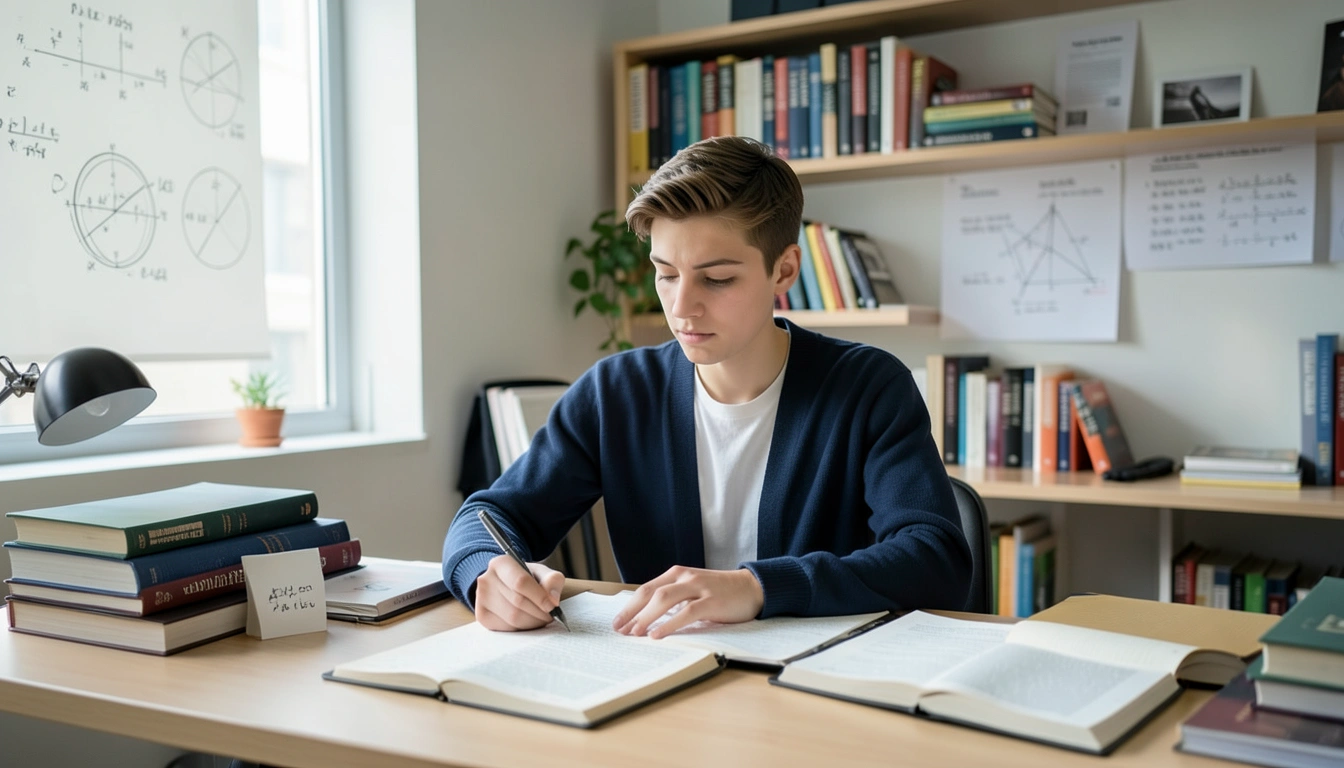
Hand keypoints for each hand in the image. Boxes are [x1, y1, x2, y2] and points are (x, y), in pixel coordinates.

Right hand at [474, 556, 564, 631]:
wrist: (505, 585)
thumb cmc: (526, 578)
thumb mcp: (541, 573)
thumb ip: (552, 580)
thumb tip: (553, 599)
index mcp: (501, 563)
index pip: (520, 582)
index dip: (539, 597)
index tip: (552, 606)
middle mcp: (486, 579)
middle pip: (517, 602)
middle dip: (539, 612)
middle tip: (550, 615)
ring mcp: (481, 599)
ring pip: (512, 618)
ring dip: (532, 622)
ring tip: (541, 619)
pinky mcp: (481, 616)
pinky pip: (506, 628)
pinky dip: (522, 628)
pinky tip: (528, 622)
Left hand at [612, 566, 763, 638]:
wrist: (752, 587)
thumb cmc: (720, 592)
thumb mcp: (692, 589)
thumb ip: (674, 597)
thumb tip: (647, 617)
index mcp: (677, 573)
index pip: (646, 589)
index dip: (630, 606)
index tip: (617, 622)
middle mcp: (685, 577)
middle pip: (650, 593)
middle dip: (632, 612)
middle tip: (619, 629)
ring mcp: (699, 588)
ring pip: (664, 600)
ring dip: (646, 617)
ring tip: (634, 633)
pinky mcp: (712, 601)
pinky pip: (686, 613)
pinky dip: (669, 624)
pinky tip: (657, 634)